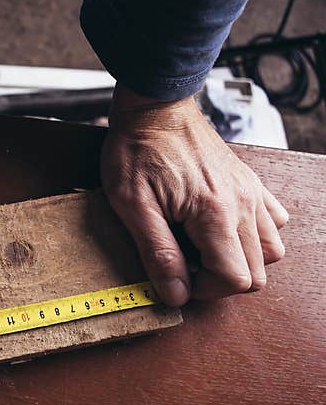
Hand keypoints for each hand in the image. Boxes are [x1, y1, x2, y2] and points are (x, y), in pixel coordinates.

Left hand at [102, 84, 288, 306]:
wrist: (153, 110)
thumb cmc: (137, 153)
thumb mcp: (133, 207)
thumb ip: (158, 253)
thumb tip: (177, 295)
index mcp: (215, 213)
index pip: (235, 279)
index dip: (205, 290)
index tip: (177, 277)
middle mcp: (243, 204)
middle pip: (258, 273)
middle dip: (221, 280)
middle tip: (185, 264)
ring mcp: (251, 192)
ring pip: (270, 250)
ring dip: (239, 260)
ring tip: (200, 248)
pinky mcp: (250, 183)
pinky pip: (272, 222)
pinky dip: (252, 236)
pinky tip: (218, 229)